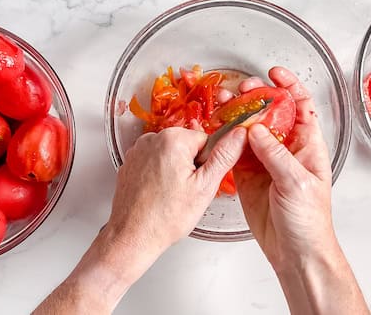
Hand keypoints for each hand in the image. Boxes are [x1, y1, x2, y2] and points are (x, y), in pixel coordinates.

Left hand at [33, 126, 246, 314]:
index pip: (205, 140)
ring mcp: (138, 151)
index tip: (198, 181)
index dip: (207, 163)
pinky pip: (154, 163)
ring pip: (171, 155)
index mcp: (173, 139)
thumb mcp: (205, 186)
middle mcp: (152, 139)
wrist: (132, 236)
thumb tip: (239, 135)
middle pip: (187, 146)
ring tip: (171, 195)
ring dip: (175, 171)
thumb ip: (224, 156)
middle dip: (191, 166)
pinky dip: (159, 176)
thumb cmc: (165, 217)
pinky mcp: (130, 163)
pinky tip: (158, 194)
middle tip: (185, 191)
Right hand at [234, 67, 335, 270]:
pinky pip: (233, 152)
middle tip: (241, 89)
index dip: (288, 86)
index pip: (300, 106)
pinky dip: (224, 139)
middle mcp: (285, 148)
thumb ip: (275, 154)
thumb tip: (255, 129)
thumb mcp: (297, 182)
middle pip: (269, 113)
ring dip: (236, 115)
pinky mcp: (247, 175)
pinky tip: (215, 129)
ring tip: (222, 103)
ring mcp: (264, 161)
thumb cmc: (310, 220)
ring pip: (248, 130)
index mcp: (307, 145)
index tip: (273, 73)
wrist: (295, 252)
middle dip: (255, 97)